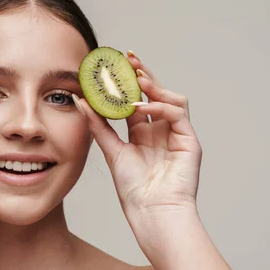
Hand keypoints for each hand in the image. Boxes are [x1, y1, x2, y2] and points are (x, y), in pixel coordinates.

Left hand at [73, 53, 202, 218]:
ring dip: (154, 86)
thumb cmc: (134, 190)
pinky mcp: (189, 141)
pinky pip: (177, 113)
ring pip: (171, 98)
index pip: (136, 100)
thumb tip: (80, 101)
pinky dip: (160, 106)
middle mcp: (161, 131)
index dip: (126, 83)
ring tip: (135, 78)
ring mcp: (177, 135)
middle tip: (129, 56)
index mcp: (143, 133)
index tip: (112, 65)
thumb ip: (98, 125)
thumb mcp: (112, 151)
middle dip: (143, 73)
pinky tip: (143, 107)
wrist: (152, 213)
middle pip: (155, 94)